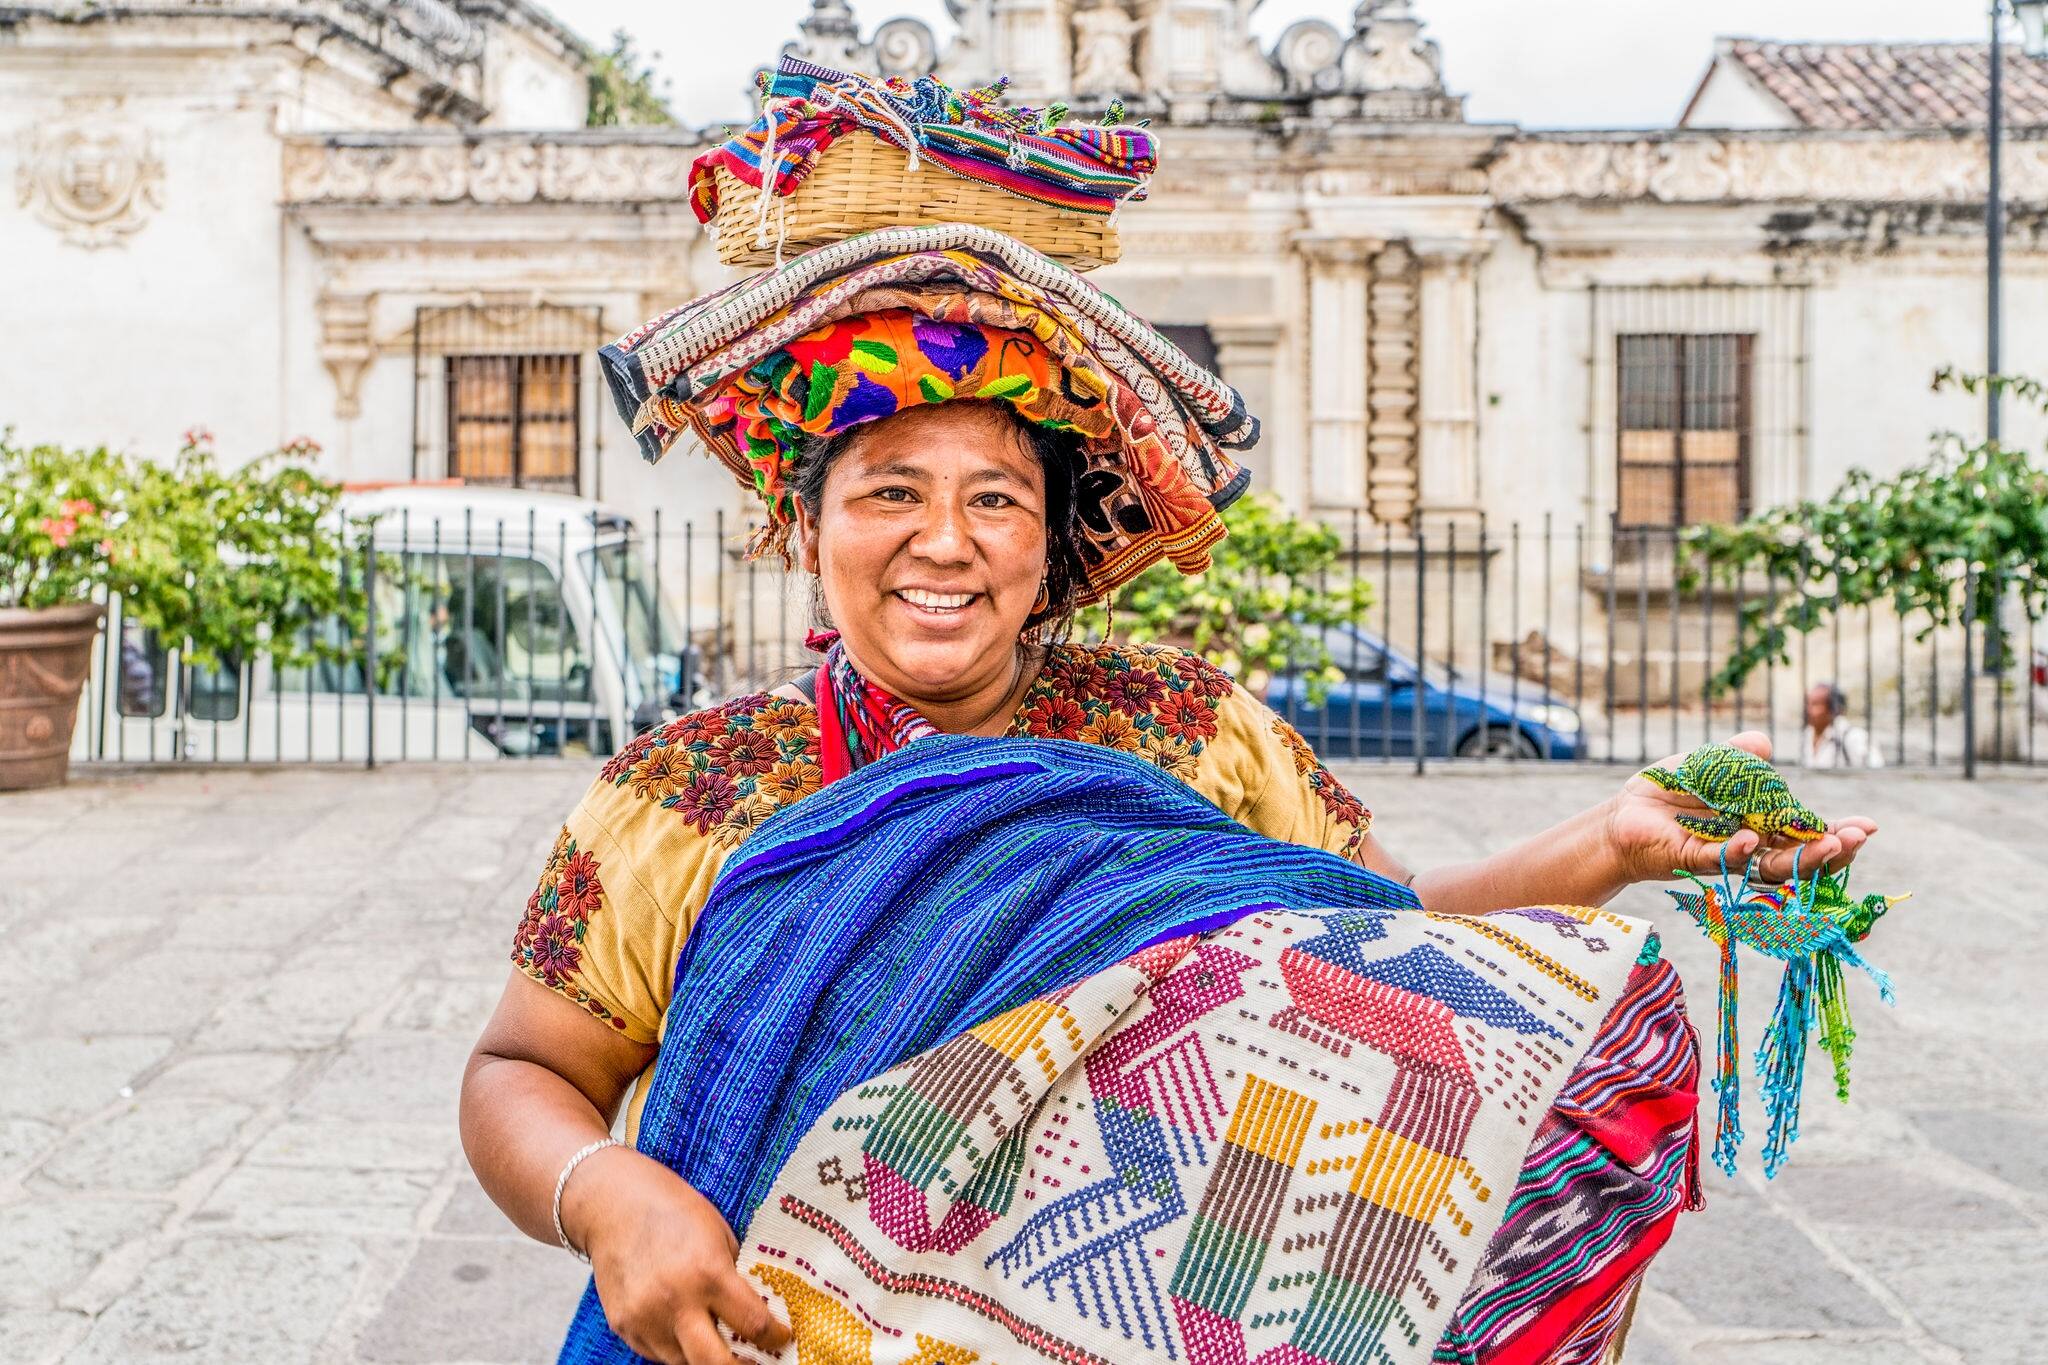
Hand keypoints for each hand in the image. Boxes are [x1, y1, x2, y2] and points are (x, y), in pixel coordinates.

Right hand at [561, 1147, 791, 1364]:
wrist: (612, 1203)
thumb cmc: (672, 1210)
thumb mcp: (718, 1232)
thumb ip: (734, 1275)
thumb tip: (756, 1310)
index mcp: (708, 1272)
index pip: (753, 1324)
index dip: (774, 1337)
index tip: (781, 1338)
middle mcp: (675, 1302)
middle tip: (755, 1363)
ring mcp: (645, 1319)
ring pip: (684, 1364)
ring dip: (704, 1358)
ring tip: (717, 1341)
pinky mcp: (623, 1326)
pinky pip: (658, 1353)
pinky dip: (676, 1348)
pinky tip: (683, 1327)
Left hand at [1604, 731, 1877, 887]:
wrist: (1625, 812)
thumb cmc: (1673, 791)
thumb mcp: (1711, 764)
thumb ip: (1739, 755)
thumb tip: (1763, 743)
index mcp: (1762, 823)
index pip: (1805, 832)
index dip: (1834, 832)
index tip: (1867, 826)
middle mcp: (1750, 844)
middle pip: (1798, 855)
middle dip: (1830, 849)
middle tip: (1856, 840)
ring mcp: (1725, 855)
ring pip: (1767, 864)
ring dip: (1799, 857)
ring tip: (1828, 847)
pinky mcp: (1693, 859)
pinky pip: (1719, 859)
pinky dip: (1737, 851)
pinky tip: (1751, 840)